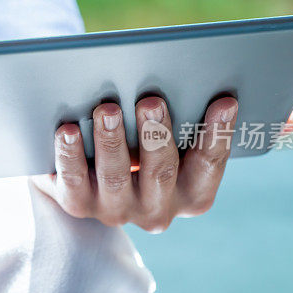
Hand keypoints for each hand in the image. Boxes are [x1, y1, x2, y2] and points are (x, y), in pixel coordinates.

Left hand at [33, 96, 237, 231]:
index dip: (218, 134)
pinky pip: (74, 180)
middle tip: (151, 101)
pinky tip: (67, 130)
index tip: (224, 101)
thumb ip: (185, 119)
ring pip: (116, 177)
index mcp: (191, 193)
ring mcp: (116, 210)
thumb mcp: (165, 136)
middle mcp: (156, 209)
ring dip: (113, 140)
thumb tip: (198, 83)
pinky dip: (71, 153)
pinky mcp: (78, 204)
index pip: (209, 165)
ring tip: (108, 109)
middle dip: (156, 135)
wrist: (86, 173)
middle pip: (161, 173)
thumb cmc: (140, 142)